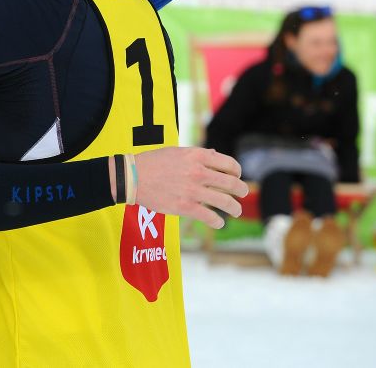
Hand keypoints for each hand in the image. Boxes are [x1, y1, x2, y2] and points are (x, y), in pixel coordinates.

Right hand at [133, 147, 247, 228]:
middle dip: (242, 190)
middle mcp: (198, 172)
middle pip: (232, 184)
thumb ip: (197, 154)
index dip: (237, 172)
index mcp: (197, 156)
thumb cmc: (152, 162)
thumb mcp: (176, 151)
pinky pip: (209, 216)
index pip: (229, 164)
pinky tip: (219, 222)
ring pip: (225, 202)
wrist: (133, 177)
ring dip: (235, 208)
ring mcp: (192, 190)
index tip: (236, 177)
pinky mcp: (185, 206)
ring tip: (236, 211)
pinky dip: (218, 221)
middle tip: (242, 194)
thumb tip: (213, 154)